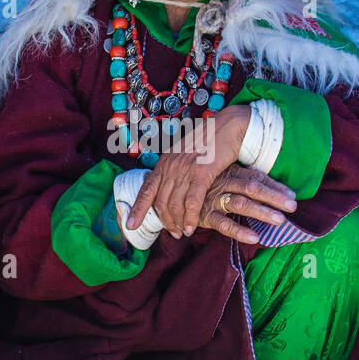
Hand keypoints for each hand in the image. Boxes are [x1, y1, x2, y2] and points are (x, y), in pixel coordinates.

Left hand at [127, 106, 252, 238]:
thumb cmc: (208, 142)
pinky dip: (191, 217)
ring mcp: (185, 169)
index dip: (137, 209)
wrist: (227, 127)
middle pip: (161, 202)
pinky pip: (192, 202)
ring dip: (178, 222)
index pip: (146, 190)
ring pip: (175, 204)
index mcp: (164, 163)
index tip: (131, 225)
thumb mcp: (183, 155)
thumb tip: (170, 188)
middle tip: (173, 233)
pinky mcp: (202, 173)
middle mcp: (171, 166)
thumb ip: (175, 170)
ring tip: (183, 233)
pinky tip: (192, 227)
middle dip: (165, 222)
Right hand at [196, 165, 298, 244]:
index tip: (293, 195)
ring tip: (280, 221)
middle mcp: (225, 183)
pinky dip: (239, 231)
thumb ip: (244, 179)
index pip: (257, 177)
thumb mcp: (223, 175)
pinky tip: (254, 237)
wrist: (172, 188)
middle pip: (253, 188)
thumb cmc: (205, 183)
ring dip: (262, 212)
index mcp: (231, 172)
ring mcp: (215, 199)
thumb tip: (270, 186)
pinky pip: (224, 224)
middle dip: (274, 198)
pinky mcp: (205, 215)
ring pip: (241, 204)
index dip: (275, 186)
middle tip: (293, 206)